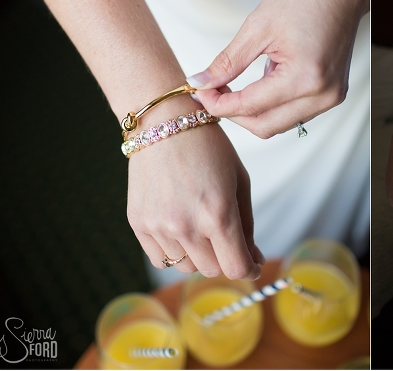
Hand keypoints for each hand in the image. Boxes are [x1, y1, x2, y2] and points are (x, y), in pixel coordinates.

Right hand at [126, 120, 263, 279]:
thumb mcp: (240, 181)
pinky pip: (161, 258)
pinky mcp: (139, 224)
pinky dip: (175, 251)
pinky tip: (180, 226)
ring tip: (200, 223)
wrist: (164, 123)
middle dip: (224, 258)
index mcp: (218, 214)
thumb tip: (253, 259)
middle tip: (226, 235)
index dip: (249, 270)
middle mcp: (187, 226)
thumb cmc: (209, 148)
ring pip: (186, 267)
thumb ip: (246, 225)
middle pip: (212, 269)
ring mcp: (159, 227)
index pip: (236, 268)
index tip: (252, 264)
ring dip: (199, 254)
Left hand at [189, 0, 369, 138]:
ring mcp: (331, 98)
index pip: (250, 106)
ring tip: (233, 85)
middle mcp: (322, 95)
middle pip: (264, 126)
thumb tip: (199, 83)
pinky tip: (261, 82)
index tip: (197, 91)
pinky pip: (293, 113)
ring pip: (278, 124)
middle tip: (210, 92)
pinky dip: (271, 105)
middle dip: (232, 113)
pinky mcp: (332, 95)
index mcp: (305, 77)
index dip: (218, 103)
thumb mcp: (258, 26)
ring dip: (251, 111)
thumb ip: (228, 62)